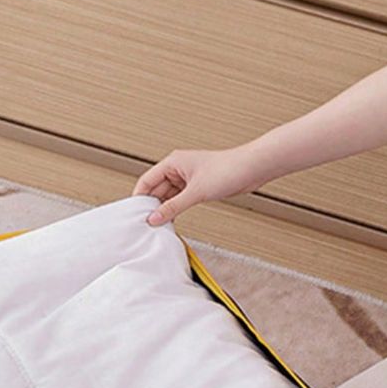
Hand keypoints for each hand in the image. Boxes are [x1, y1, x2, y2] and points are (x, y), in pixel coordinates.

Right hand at [133, 146, 260, 224]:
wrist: (251, 169)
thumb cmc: (228, 169)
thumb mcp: (195, 192)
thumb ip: (172, 207)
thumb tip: (154, 218)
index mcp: (173, 162)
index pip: (146, 181)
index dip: (139, 198)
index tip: (135, 214)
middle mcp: (177, 169)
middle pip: (155, 190)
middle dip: (152, 206)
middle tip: (147, 224)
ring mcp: (187, 179)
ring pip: (167, 197)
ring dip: (164, 209)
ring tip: (159, 224)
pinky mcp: (196, 187)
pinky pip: (178, 200)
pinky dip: (174, 209)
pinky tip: (172, 219)